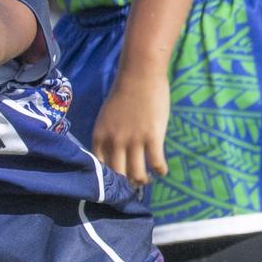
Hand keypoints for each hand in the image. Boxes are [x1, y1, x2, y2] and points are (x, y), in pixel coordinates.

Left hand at [92, 69, 169, 186]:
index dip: (108, 178)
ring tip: (146, 179)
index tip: (115, 182)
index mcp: (100, 136)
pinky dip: (160, 170)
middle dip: (125, 183)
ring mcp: (133, 141)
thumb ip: (108, 135)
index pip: (99, 166)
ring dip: (142, 180)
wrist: (140, 75)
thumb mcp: (106, 117)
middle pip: (118, 174)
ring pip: (137, 174)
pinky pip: (156, 163)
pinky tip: (162, 171)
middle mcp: (114, 142)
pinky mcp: (153, 138)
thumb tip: (113, 153)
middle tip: (132, 185)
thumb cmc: (123, 93)